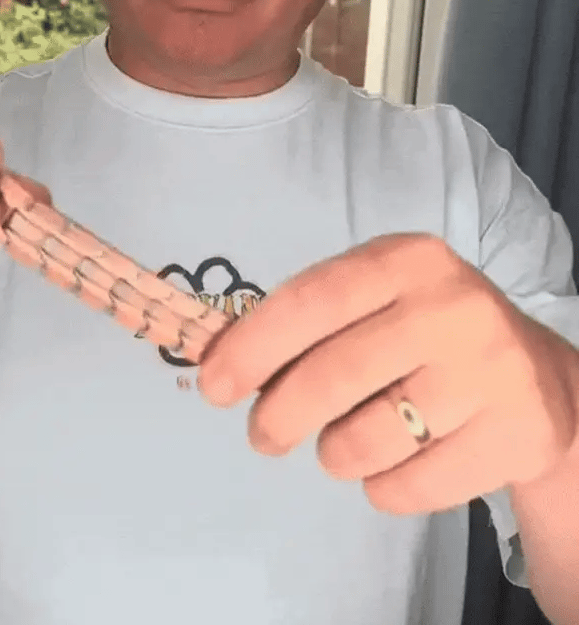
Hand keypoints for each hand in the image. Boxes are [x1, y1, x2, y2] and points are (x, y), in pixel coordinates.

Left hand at [198, 234, 578, 513]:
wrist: (535, 377)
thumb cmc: (424, 332)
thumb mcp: (371, 302)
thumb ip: (303, 323)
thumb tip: (219, 361)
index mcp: (405, 261)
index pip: (311, 300)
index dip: (252, 346)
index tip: (213, 385)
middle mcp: (451, 308)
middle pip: (332, 375)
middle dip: (277, 416)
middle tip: (263, 435)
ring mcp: (490, 373)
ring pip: (365, 442)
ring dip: (333, 454)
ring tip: (342, 443)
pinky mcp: (515, 437)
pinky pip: (407, 488)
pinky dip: (382, 486)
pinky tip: (398, 459)